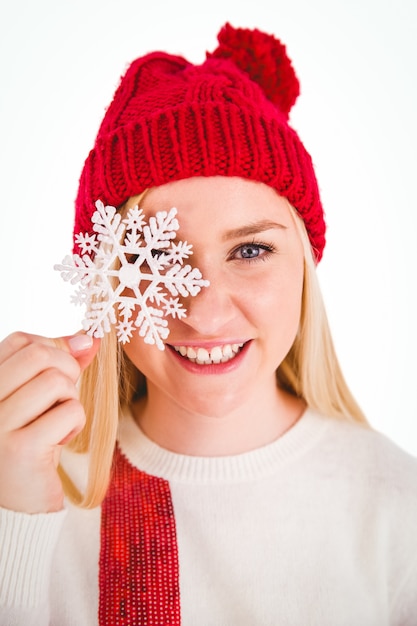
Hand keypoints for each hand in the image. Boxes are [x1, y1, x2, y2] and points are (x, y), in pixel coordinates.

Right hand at [0, 331, 99, 512]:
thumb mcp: (41, 398)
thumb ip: (60, 365)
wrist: (18, 504)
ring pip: (57, 381)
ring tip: (58, 423)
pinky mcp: (21, 448)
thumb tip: (88, 336)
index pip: (20, 341)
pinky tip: (59, 441)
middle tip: (64, 398)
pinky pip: (70, 411)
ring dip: (71, 400)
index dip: (53, 347)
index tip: (63, 368)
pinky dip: (75, 423)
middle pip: (39, 355)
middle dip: (67, 369)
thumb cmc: (30, 444)